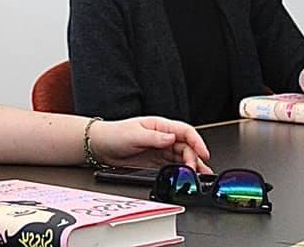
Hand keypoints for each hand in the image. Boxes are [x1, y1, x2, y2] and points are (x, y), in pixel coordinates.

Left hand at [88, 117, 211, 173]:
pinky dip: (182, 171)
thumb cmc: (114, 134)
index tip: (203, 153)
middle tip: (194, 171)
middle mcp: (163, 137)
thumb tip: (172, 138)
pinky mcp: (156, 160)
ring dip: (191, 165)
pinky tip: (186, 177)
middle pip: (186, 146)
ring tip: (198, 176)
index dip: (197, 141)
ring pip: (182, 156)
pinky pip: (173, 165)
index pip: (185, 131)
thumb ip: (154, 138)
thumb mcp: (134, 134)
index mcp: (160, 125)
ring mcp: (160, 149)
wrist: (100, 146)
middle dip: (194, 158)